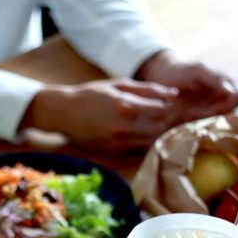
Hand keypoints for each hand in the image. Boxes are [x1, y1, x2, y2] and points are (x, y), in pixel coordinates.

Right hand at [21, 79, 177, 150]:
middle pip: (159, 126)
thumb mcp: (118, 85)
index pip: (162, 109)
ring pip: (151, 139)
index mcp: (127, 106)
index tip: (162, 101)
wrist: (63, 113)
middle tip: (156, 111)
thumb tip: (174, 93)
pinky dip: (142, 139)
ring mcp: (119, 142)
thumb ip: (148, 89)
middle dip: (162, 119)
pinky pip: (139, 147)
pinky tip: (134, 130)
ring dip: (153, 130)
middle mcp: (124, 127)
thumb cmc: (91, 94)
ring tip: (145, 120)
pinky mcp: (115, 152)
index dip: (166, 105)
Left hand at [136, 50, 237, 120]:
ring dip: (202, 120)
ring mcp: (211, 112)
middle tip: (194, 112)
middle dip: (213, 116)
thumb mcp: (197, 71)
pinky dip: (194, 124)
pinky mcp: (199, 121)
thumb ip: (215, 79)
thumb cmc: (181, 70)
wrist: (162, 78)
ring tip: (186, 113)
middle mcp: (223, 100)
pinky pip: (203, 128)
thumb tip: (233, 93)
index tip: (213, 106)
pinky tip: (182, 117)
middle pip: (230, 114)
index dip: (229, 104)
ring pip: (216, 123)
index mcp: (227, 86)